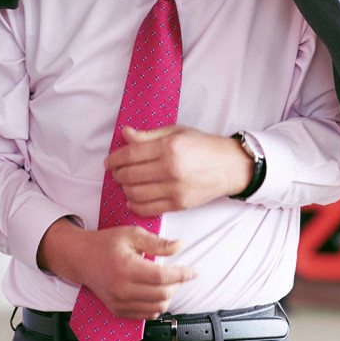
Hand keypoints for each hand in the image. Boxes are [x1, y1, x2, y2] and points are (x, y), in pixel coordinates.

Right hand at [37, 220, 197, 319]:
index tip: (194, 271)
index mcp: (126, 268)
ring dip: (169, 296)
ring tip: (168, 282)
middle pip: (162, 295)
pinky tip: (157, 292)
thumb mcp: (132, 234)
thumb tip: (180, 246)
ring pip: (157, 308)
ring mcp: (119, 303)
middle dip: (178, 285)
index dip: (182, 275)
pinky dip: (157, 305)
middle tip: (180, 274)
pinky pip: (146, 315)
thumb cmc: (106, 244)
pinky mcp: (118, 310)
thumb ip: (157, 242)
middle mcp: (121, 289)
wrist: (81, 259)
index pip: (162, 277)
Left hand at [108, 125, 253, 215]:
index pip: (130, 154)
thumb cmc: (204, 146)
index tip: (109, 162)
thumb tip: (125, 134)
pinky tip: (133, 198)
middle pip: (129, 175)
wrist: (230, 166)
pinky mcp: (179, 204)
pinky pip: (148, 208)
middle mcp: (171, 168)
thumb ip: (149, 135)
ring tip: (126, 184)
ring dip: (125, 189)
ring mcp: (175, 188)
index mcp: (169, 146)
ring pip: (135, 193)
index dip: (114, 159)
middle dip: (118, 174)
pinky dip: (135, 205)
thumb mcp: (177, 132)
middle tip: (117, 172)